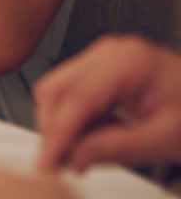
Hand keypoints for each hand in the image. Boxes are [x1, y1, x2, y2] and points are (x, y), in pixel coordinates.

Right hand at [35, 34, 180, 172]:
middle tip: (67, 161)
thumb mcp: (166, 139)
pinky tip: (99, 133)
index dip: (58, 133)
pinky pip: (67, 94)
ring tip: (95, 146)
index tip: (48, 162)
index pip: (77, 98)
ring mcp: (100, 58)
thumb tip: (75, 156)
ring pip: (56, 93)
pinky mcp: (96, 69)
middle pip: (56, 90)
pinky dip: (74, 120)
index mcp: (129, 61)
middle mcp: (109, 52)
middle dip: (56, 129)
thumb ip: (118, 148)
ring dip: (64, 126)